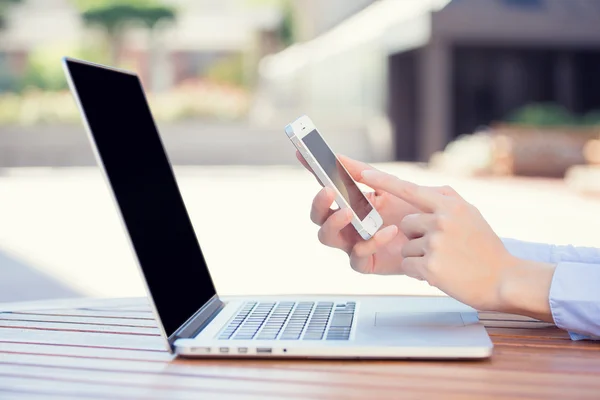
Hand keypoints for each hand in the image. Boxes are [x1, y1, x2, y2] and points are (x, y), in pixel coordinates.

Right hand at [296, 152, 420, 274]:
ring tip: (349, 212)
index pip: (326, 185)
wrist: (442, 240)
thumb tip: (338, 156)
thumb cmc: (416, 212)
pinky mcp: (366, 263)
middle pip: (318, 216)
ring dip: (334, 223)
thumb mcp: (392, 187)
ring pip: (326, 237)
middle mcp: (347, 224)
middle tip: (329, 191)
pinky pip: (356, 256)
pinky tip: (389, 230)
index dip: (313, 170)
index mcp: (351, 202)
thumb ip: (365, 174)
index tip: (302, 152)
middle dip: (319, 203)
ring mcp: (353, 243)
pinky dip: (370, 242)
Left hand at [359, 169, 519, 310]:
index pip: (409, 188)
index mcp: (449, 205)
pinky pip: (407, 265)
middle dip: (417, 236)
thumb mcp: (470, 214)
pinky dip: (419, 272)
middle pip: (406, 224)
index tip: (362, 173)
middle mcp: (441, 221)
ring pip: (405, 246)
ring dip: (419, 256)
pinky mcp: (430, 267)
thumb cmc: (486, 247)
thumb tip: (424, 189)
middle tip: (444, 246)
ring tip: (446, 260)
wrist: (504, 279)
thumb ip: (445, 200)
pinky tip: (441, 272)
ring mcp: (435, 244)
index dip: (383, 181)